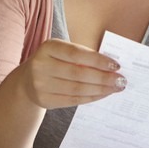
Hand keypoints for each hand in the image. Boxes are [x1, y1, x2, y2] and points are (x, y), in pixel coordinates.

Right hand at [11, 39, 125, 108]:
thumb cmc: (53, 62)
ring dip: (100, 89)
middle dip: (103, 78)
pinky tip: (102, 94)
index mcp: (48, 47)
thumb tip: (112, 66)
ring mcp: (40, 84)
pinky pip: (73, 100)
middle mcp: (41, 65)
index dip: (98, 60)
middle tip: (121, 80)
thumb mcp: (62, 52)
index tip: (116, 65)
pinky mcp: (44, 100)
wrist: (27, 81)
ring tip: (115, 88)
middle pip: (78, 73)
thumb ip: (82, 56)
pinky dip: (91, 97)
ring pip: (77, 89)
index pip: (76, 54)